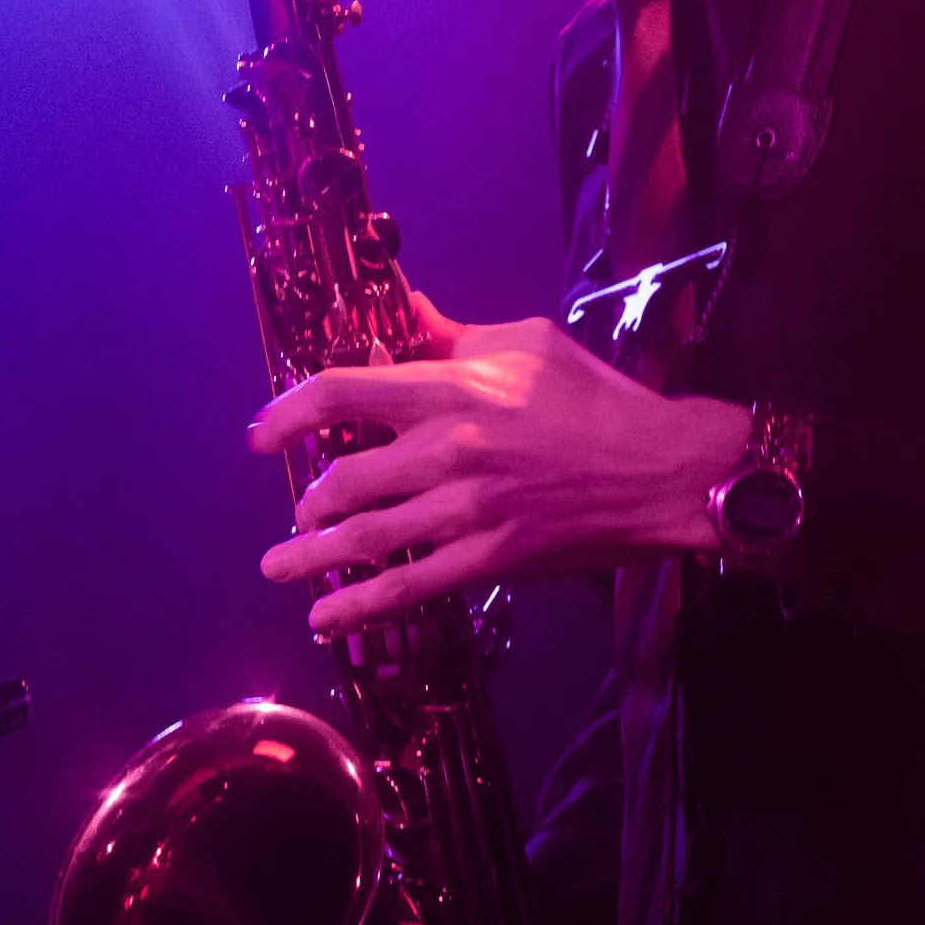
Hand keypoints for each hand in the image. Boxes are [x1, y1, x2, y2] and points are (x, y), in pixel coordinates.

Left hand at [253, 295, 749, 635]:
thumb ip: (456, 333)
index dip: (289, 412)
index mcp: (453, 388)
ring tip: (281, 566)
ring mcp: (466, 511)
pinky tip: (327, 616)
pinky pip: (408, 588)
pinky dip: (359, 606)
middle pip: (345, 479)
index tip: (262, 434)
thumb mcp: (527, 343)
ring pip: (366, 539)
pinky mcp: (489, 559)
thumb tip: (408, 309)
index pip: (344, 392)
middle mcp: (449, 450)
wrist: (662, 469)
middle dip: (308, 502)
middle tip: (297, 514)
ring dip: (311, 559)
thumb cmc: (597, 398)